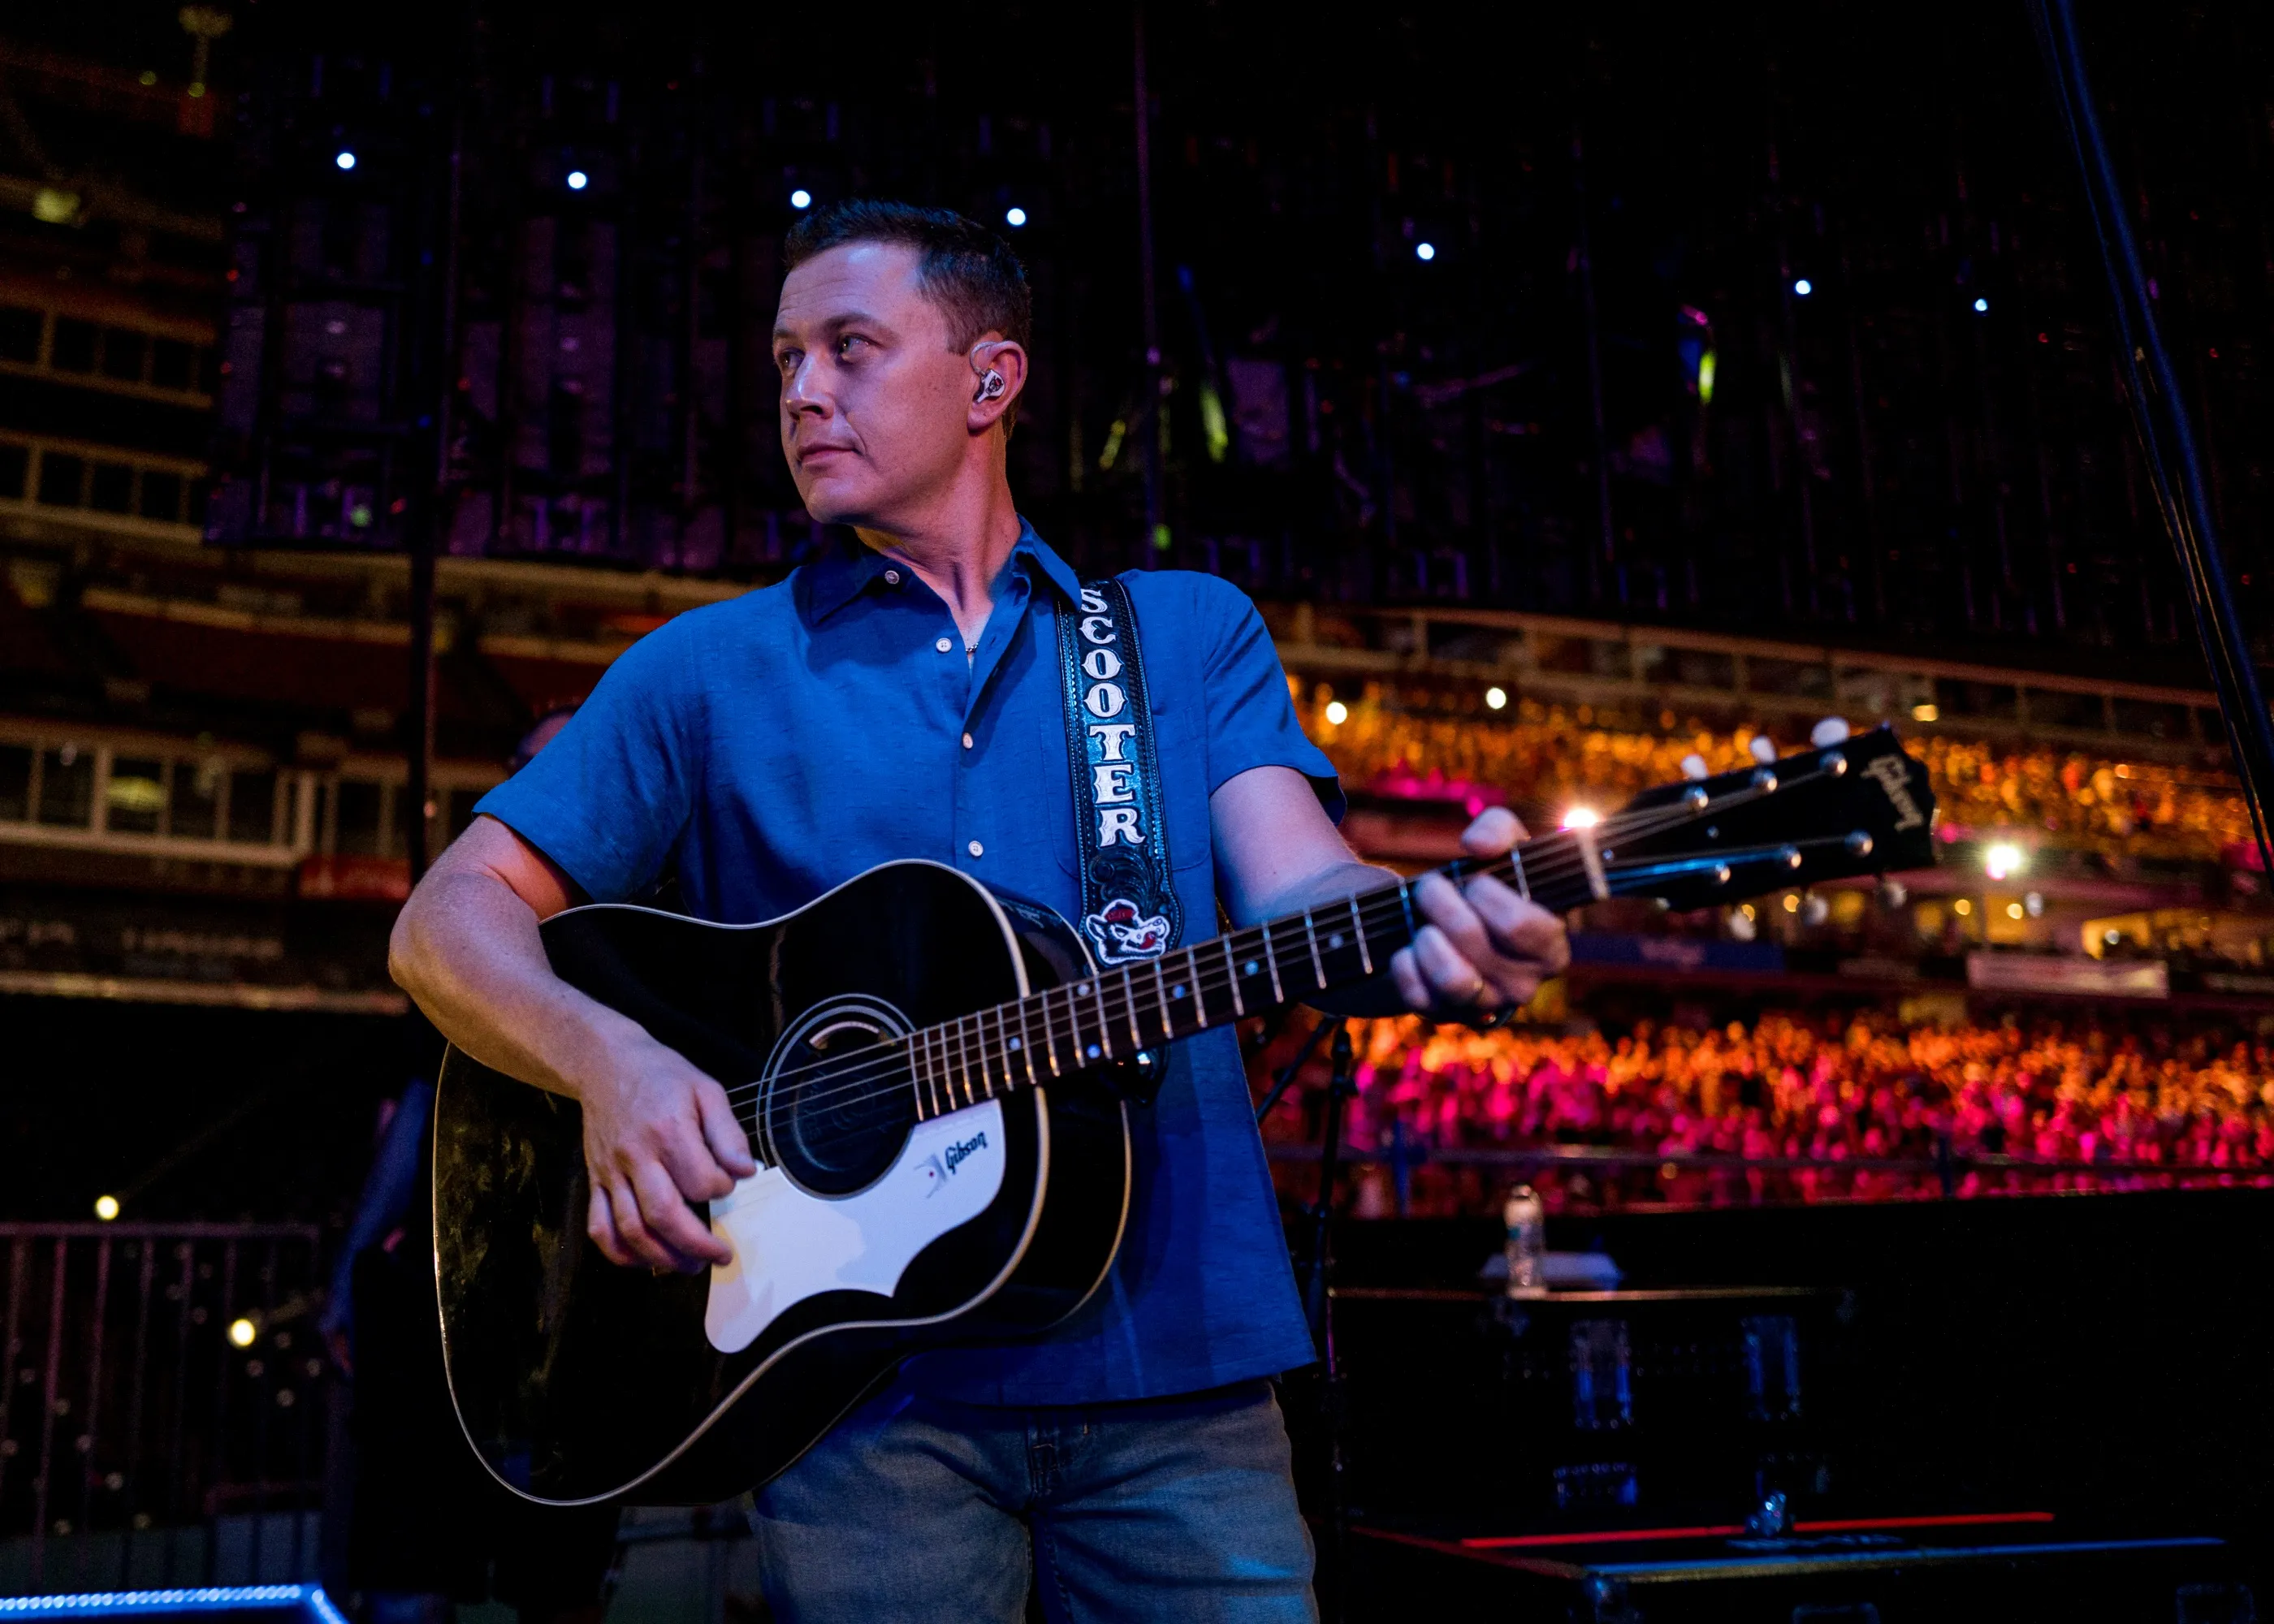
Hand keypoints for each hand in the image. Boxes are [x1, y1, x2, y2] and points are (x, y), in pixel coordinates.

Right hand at [575, 1030, 756, 1272]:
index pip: (700, 1181)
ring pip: (630, 1229)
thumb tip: (746, 1172)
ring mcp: (610, 1172)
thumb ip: (728, 1133)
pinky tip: (644, 1260)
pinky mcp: (594, 1181)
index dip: (721, 1190)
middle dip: (696, 1244)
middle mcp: (636, 1156)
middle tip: (720, 1256)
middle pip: (663, 1215)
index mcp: (668, 1131)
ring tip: (689, 1266)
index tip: (727, 1184)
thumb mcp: (706, 1090)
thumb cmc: (662, 1076)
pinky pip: (599, 1227)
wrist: (605, 1065)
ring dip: (661, 1257)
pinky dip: (619, 1253)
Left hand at [1390, 806, 1570, 1023]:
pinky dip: (1405, 964)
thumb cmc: (1485, 882)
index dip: (1489, 896)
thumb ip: (1499, 829)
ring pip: (1453, 978)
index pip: (1524, 926)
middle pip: (1475, 941)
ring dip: (1427, 937)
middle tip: (1431, 886)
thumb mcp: (1501, 845)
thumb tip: (1478, 846)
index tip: (1474, 879)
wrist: (1444, 920)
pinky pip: (1419, 996)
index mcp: (1549, 947)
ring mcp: (1483, 1006)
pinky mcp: (1443, 1016)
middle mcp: (1523, 985)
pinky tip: (1408, 946)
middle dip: (1442, 902)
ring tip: (1422, 921)